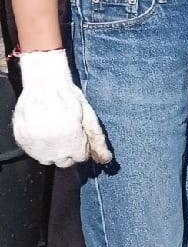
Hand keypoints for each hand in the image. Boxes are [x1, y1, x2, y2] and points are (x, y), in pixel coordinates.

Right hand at [12, 50, 111, 167]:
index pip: (80, 158)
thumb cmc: (69, 98)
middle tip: (66, 132)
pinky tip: (42, 130)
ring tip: (53, 131)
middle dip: (68, 150)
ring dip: (52, 150)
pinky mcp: (21, 142)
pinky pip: (32, 151)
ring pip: (47, 159)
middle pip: (64, 161)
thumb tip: (106, 160)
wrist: (44, 85)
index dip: (81, 146)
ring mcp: (35, 147)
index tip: (78, 134)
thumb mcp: (89, 116)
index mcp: (71, 144)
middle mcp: (52, 150)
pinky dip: (38, 145)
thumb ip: (97, 140)